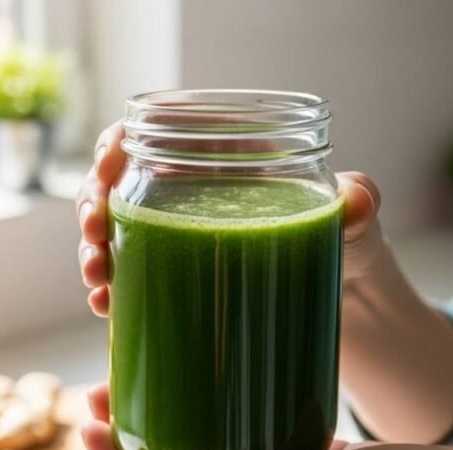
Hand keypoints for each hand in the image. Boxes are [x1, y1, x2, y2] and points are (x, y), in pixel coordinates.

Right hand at [75, 121, 380, 316]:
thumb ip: (360, 203)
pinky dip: (110, 294)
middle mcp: (192, 201)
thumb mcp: (357, 222)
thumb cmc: (349, 246)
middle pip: (118, 189)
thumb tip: (356, 201)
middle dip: (92, 207)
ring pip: (113, 237)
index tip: (107, 167)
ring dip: (92, 253)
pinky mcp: (181, 287)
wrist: (349, 307)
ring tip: (98, 281)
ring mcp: (181, 246)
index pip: (150, 137)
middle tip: (96, 235)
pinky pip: (131, 284)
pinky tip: (107, 309)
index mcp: (223, 163)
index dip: (113, 146)